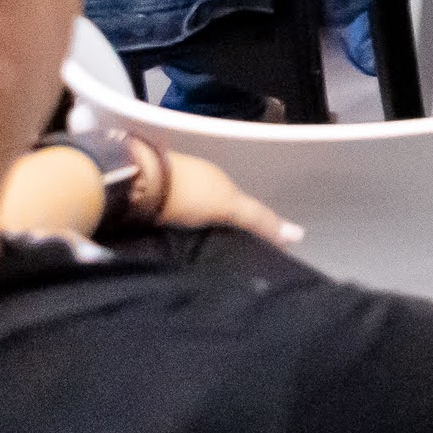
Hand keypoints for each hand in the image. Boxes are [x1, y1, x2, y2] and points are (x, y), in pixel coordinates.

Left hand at [132, 139, 302, 246]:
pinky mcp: (137, 200)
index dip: (242, 221)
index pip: (235, 201)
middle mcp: (191, 179)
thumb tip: (299, 235)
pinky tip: (164, 244)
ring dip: (186, 228)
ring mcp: (163, 187)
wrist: (133, 183)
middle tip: (218, 253)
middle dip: (213, 225)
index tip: (245, 245)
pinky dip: (164, 229)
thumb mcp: (230, 207)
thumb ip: (259, 220)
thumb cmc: (188, 192)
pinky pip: (159, 217)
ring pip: (182, 212)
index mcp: (215, 178)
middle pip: (208, 205)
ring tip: (190, 255)